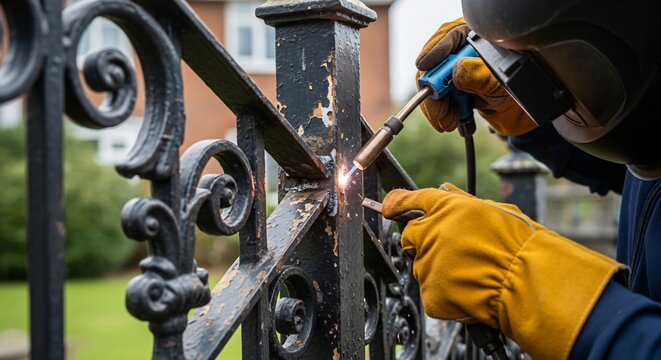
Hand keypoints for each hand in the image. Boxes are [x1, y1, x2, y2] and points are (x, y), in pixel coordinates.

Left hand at [382, 183, 625, 359]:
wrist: (527, 281)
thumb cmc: (519, 245)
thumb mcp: (495, 210)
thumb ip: (462, 201)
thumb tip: (445, 190)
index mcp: (445, 209)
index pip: (410, 200)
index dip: (397, 203)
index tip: (388, 206)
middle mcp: (430, 233)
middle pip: (412, 237)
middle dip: (426, 243)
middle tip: (456, 252)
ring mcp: (428, 264)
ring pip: (424, 267)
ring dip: (440, 270)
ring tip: (472, 274)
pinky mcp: (431, 293)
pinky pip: (433, 293)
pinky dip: (447, 296)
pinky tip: (470, 290)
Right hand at [416, 18, 537, 135]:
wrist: (514, 110)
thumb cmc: (515, 89)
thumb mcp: (502, 82)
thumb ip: (483, 75)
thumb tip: (457, 71)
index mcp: (477, 37)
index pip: (450, 34)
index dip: (435, 50)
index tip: (424, 65)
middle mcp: (461, 49)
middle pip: (436, 62)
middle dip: (434, 87)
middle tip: (438, 108)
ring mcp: (452, 69)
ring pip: (432, 83)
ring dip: (436, 105)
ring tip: (448, 122)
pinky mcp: (447, 86)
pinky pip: (435, 97)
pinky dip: (440, 111)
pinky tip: (448, 120)